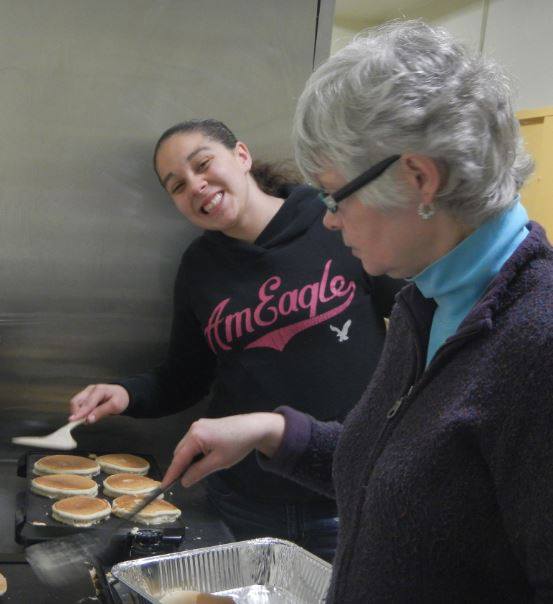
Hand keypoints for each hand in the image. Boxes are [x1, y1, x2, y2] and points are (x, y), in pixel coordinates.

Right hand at [68, 384, 129, 423]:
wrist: (122, 394)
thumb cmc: (119, 399)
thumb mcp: (115, 406)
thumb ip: (101, 412)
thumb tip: (88, 420)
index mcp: (99, 390)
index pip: (87, 403)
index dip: (80, 413)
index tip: (72, 420)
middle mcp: (90, 390)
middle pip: (76, 401)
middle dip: (76, 413)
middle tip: (84, 422)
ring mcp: (86, 392)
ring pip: (75, 403)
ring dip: (78, 412)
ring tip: (89, 417)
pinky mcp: (85, 397)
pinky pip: (78, 405)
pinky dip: (80, 411)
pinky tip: (89, 414)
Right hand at [161, 412, 285, 488]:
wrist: (254, 428)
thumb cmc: (237, 444)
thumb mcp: (218, 462)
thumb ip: (198, 472)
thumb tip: (184, 482)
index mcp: (195, 436)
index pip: (178, 458)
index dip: (171, 474)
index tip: (163, 487)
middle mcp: (193, 428)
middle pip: (179, 452)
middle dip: (178, 467)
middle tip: (180, 483)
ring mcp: (199, 425)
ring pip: (186, 447)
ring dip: (186, 460)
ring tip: (192, 474)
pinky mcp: (205, 426)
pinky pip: (193, 442)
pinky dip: (193, 453)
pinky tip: (199, 461)